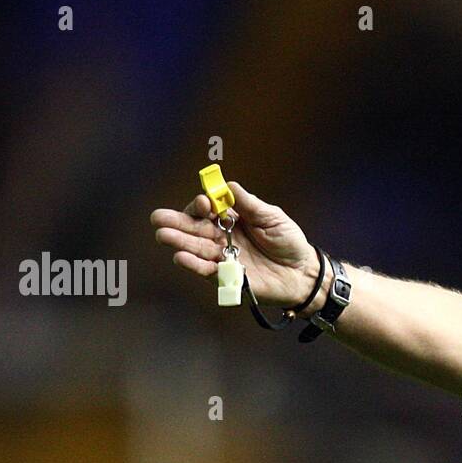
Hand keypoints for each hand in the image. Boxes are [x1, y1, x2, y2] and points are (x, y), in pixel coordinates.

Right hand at [150, 181, 318, 307]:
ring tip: (163, 236)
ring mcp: (223, 257)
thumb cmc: (289, 242)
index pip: (207, 210)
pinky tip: (180, 257)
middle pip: (194, 229)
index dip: (201, 206)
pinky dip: (194, 265)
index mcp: (231, 219)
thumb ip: (249, 204)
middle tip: (158, 218)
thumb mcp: (272, 217)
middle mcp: (222, 237)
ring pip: (196, 249)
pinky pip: (208, 271)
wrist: (303, 272)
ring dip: (179, 243)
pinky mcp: (228, 277)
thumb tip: (227, 186)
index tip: (203, 203)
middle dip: (176, 223)